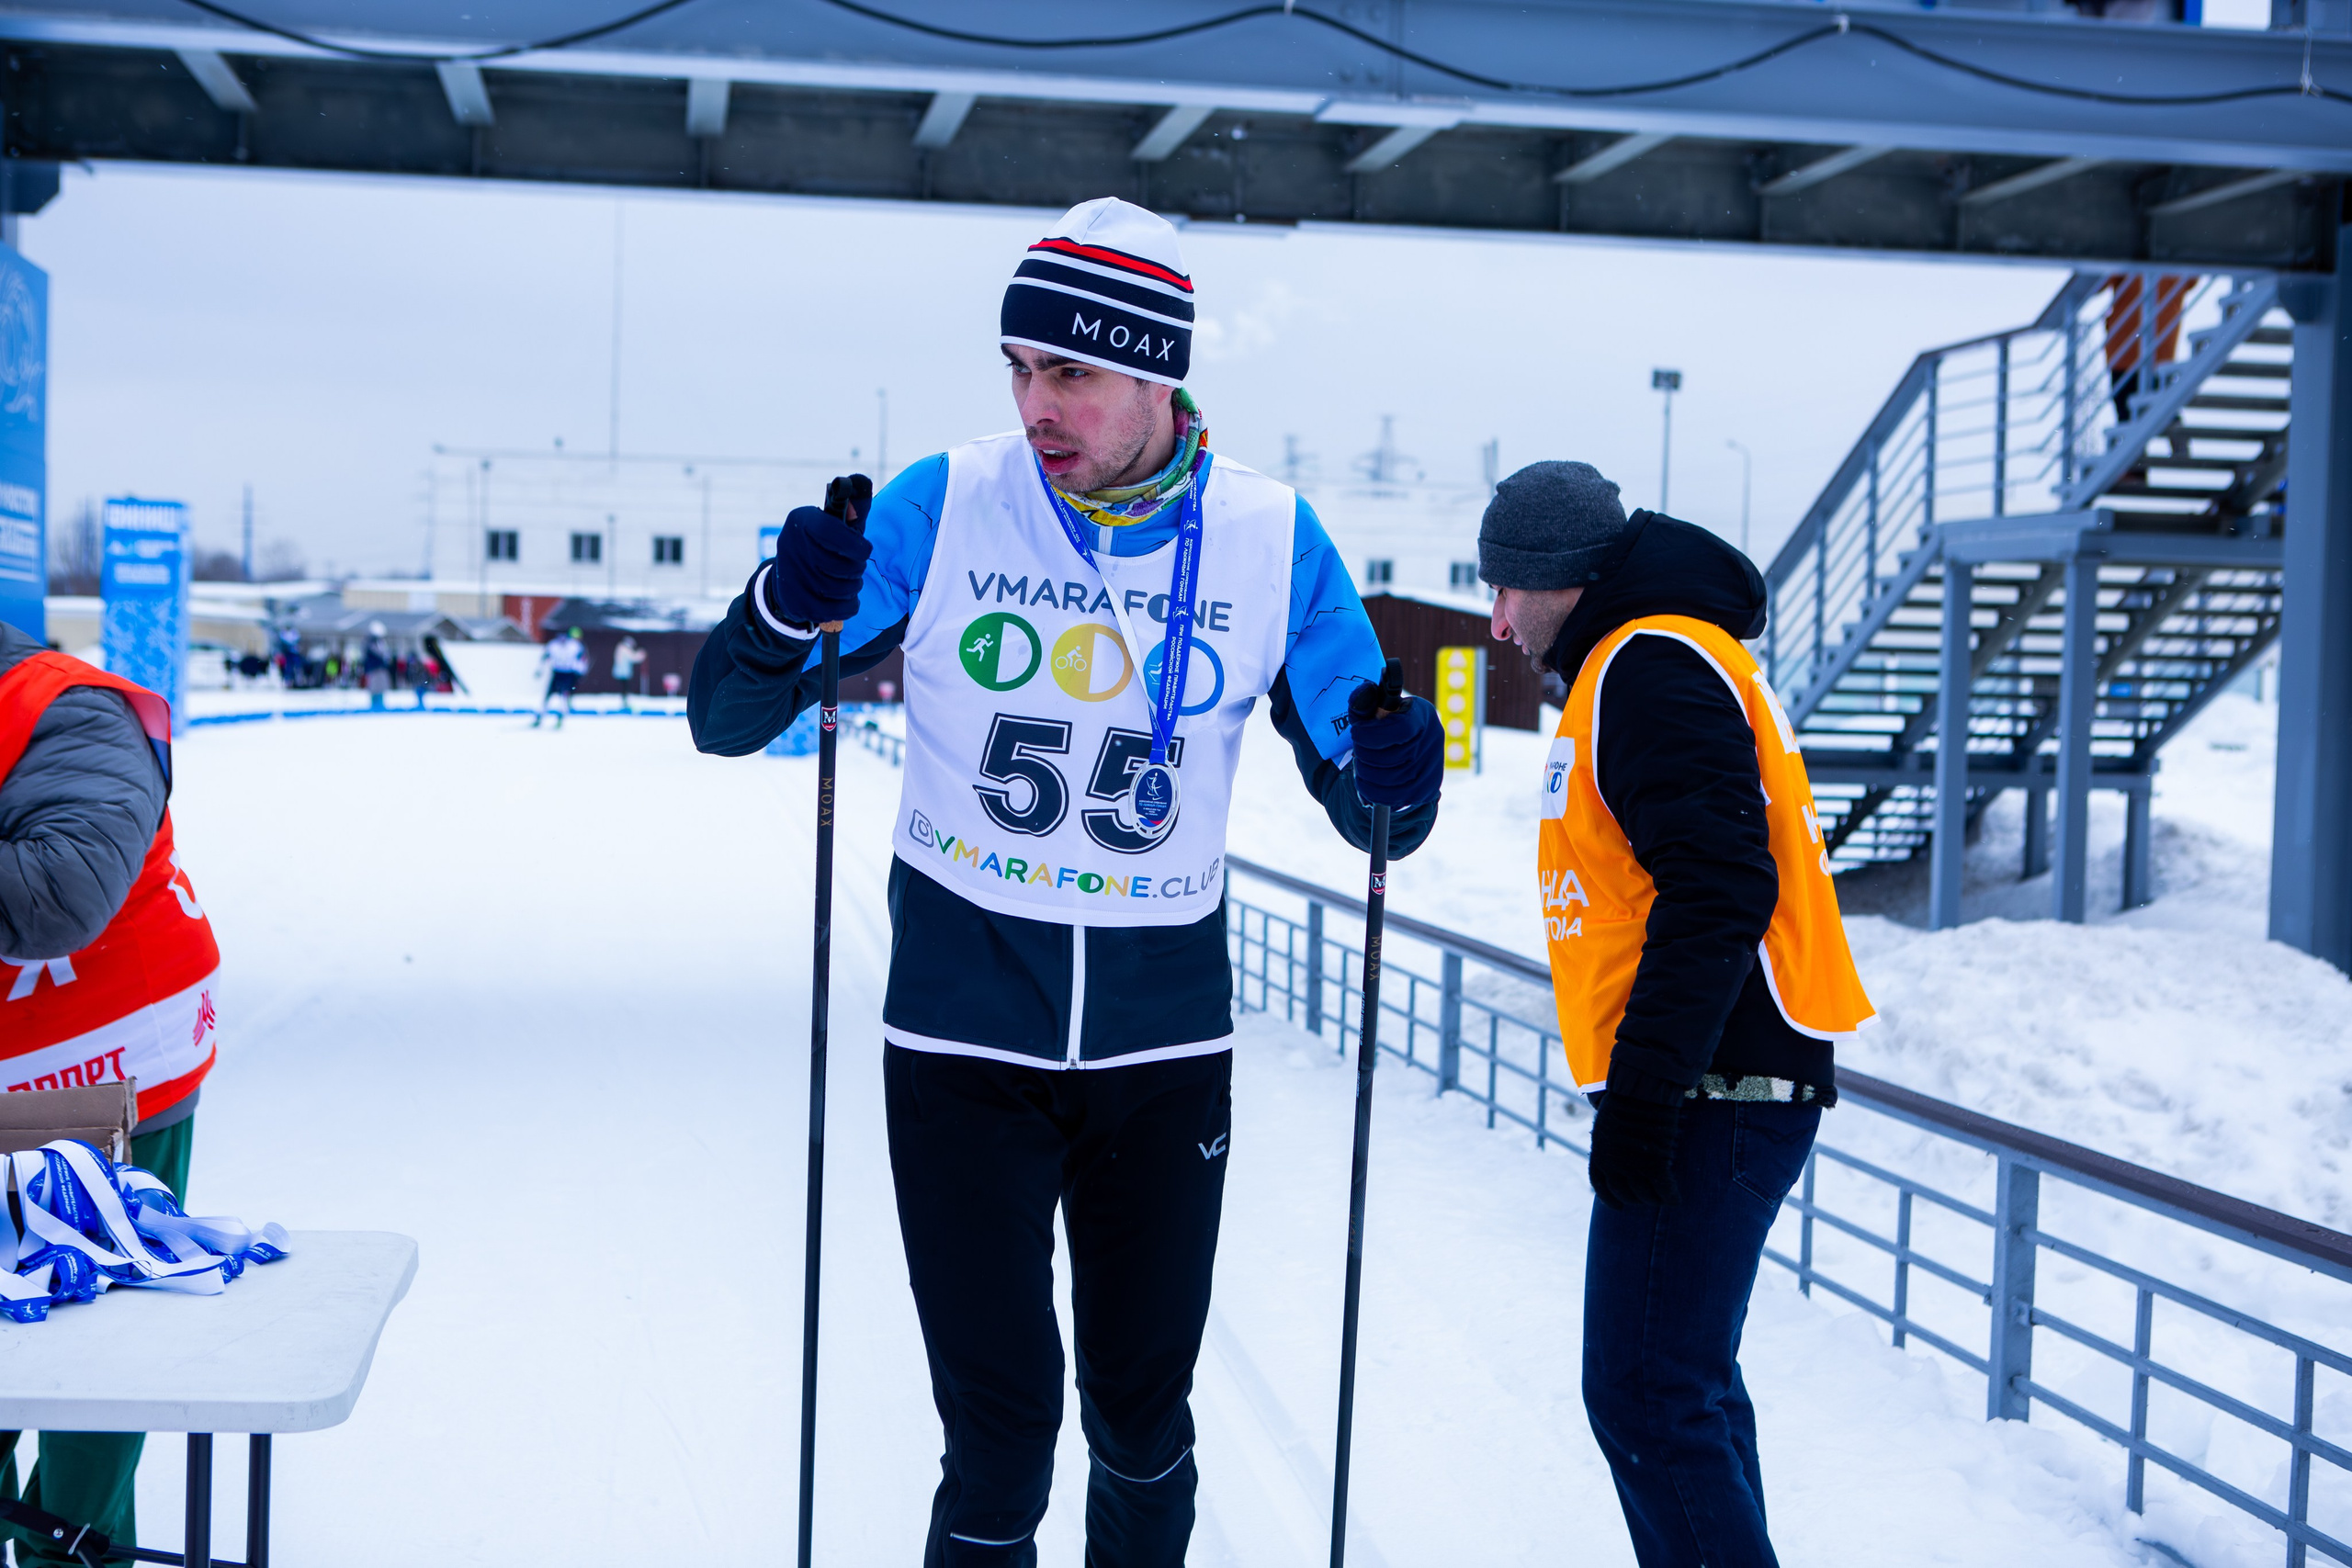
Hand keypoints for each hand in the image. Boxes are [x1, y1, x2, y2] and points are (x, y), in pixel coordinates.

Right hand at [760, 474, 872, 626]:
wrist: (788, 579)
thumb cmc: (822, 545)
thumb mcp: (836, 523)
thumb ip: (854, 506)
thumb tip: (862, 481)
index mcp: (802, 520)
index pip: (839, 535)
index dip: (859, 546)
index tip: (863, 550)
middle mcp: (791, 545)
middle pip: (845, 566)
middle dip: (856, 568)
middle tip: (852, 566)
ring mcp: (792, 576)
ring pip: (844, 588)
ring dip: (853, 586)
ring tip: (846, 580)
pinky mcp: (796, 603)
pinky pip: (839, 609)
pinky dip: (848, 605)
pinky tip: (843, 598)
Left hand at [1348, 683, 1442, 807]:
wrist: (1407, 748)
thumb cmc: (1385, 725)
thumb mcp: (1375, 709)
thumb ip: (1365, 702)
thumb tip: (1362, 695)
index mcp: (1422, 715)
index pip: (1400, 729)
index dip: (1372, 735)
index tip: (1356, 733)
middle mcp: (1433, 740)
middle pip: (1392, 757)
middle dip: (1365, 755)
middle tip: (1358, 751)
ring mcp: (1432, 768)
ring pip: (1391, 779)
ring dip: (1366, 773)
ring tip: (1361, 765)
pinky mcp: (1426, 790)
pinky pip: (1393, 797)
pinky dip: (1373, 791)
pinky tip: (1366, 781)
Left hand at [1587, 1091, 1683, 1209]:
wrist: (1640, 1088)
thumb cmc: (1626, 1098)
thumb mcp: (1607, 1123)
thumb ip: (1610, 1142)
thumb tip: (1617, 1150)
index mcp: (1598, 1154)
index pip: (1601, 1187)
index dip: (1610, 1199)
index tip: (1619, 1206)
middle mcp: (1612, 1164)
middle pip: (1626, 1195)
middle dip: (1638, 1199)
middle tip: (1649, 1198)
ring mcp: (1633, 1166)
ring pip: (1646, 1195)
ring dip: (1655, 1200)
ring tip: (1663, 1198)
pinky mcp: (1655, 1163)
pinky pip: (1664, 1189)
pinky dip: (1671, 1197)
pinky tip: (1676, 1199)